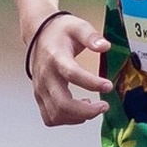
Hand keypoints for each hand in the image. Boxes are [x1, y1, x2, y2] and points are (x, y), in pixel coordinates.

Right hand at [25, 11, 111, 125]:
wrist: (38, 33)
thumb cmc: (60, 31)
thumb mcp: (78, 26)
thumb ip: (91, 36)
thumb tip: (105, 46)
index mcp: (56, 58)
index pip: (72, 74)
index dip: (91, 83)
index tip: (108, 85)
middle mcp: (45, 76)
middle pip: (62, 103)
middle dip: (86, 111)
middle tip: (104, 106)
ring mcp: (40, 88)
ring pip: (55, 115)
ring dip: (77, 117)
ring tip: (93, 108)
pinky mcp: (39, 96)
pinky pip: (49, 117)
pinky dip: (66, 120)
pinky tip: (78, 111)